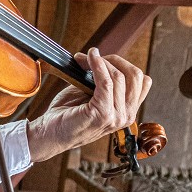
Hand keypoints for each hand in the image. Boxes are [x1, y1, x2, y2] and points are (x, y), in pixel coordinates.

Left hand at [26, 47, 151, 163]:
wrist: (50, 134)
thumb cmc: (68, 114)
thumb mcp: (92, 95)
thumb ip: (105, 82)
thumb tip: (104, 58)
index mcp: (128, 112)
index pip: (142, 81)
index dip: (123, 65)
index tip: (102, 59)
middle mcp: (127, 117)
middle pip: (135, 76)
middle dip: (114, 60)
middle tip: (92, 57)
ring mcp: (116, 117)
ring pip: (119, 77)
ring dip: (101, 62)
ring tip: (83, 59)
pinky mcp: (103, 114)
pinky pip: (106, 82)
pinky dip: (97, 66)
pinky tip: (87, 59)